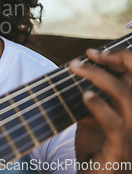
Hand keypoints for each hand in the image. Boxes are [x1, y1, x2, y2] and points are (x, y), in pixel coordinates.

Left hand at [70, 48, 131, 172]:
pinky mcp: (122, 149)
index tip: (92, 52)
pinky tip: (85, 95)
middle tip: (87, 54)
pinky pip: (116, 124)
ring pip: (126, 96)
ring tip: (77, 68)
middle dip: (116, 60)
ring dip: (100, 77)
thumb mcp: (93, 120)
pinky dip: (100, 106)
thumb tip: (81, 72)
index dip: (121, 58)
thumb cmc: (96, 150)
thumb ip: (94, 99)